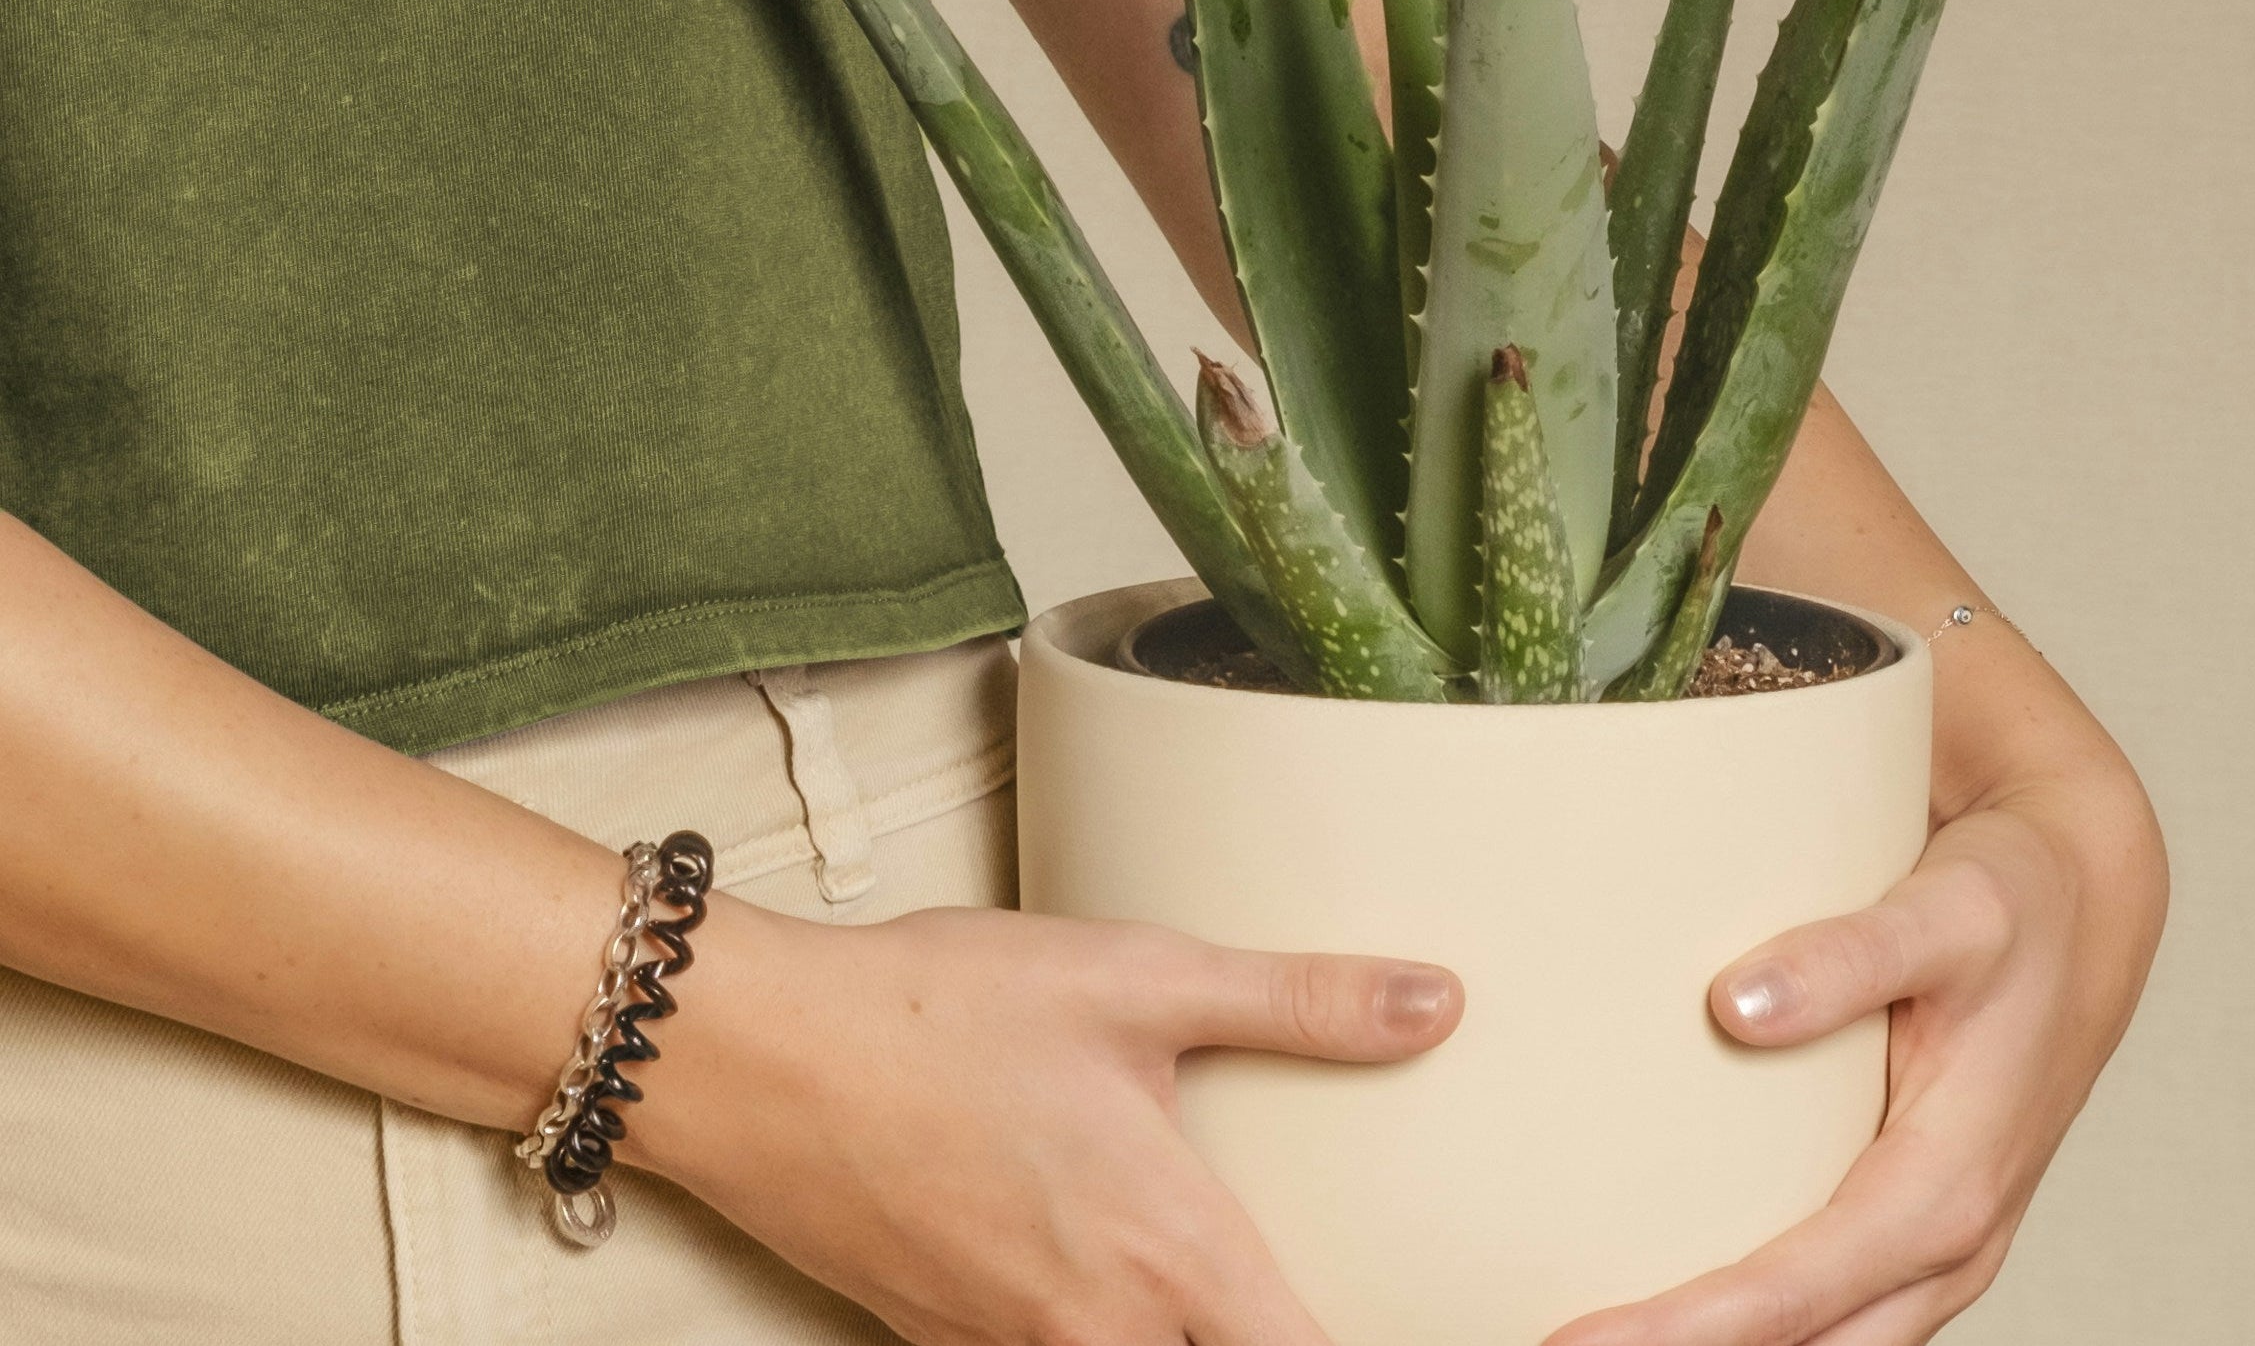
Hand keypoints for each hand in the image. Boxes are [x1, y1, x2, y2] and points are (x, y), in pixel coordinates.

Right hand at [639, 898, 1462, 1345]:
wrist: (759, 1061)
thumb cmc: (943, 1009)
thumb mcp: (1137, 978)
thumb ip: (1296, 1000)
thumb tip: (1435, 1001)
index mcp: (1168, 1260)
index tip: (1462, 1324)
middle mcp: (1098, 1341)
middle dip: (1270, 1335)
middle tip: (1292, 1282)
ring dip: (1183, 1334)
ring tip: (1205, 1280)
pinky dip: (1101, 1336)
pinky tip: (1103, 1274)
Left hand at [1545, 756, 2167, 1345]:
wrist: (2080, 905)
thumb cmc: (2010, 905)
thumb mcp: (1942, 915)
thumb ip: (1845, 957)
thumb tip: (1733, 1005)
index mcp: (1948, 1189)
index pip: (1797, 1293)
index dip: (1688, 1328)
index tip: (1581, 1339)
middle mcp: (1947, 1245)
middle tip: (1552, 1343)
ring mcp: (1933, 1248)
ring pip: (1825, 1345)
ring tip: (1595, 1335)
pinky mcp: (1911, 1224)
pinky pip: (1834, 1309)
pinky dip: (1761, 1324)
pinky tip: (1673, 1297)